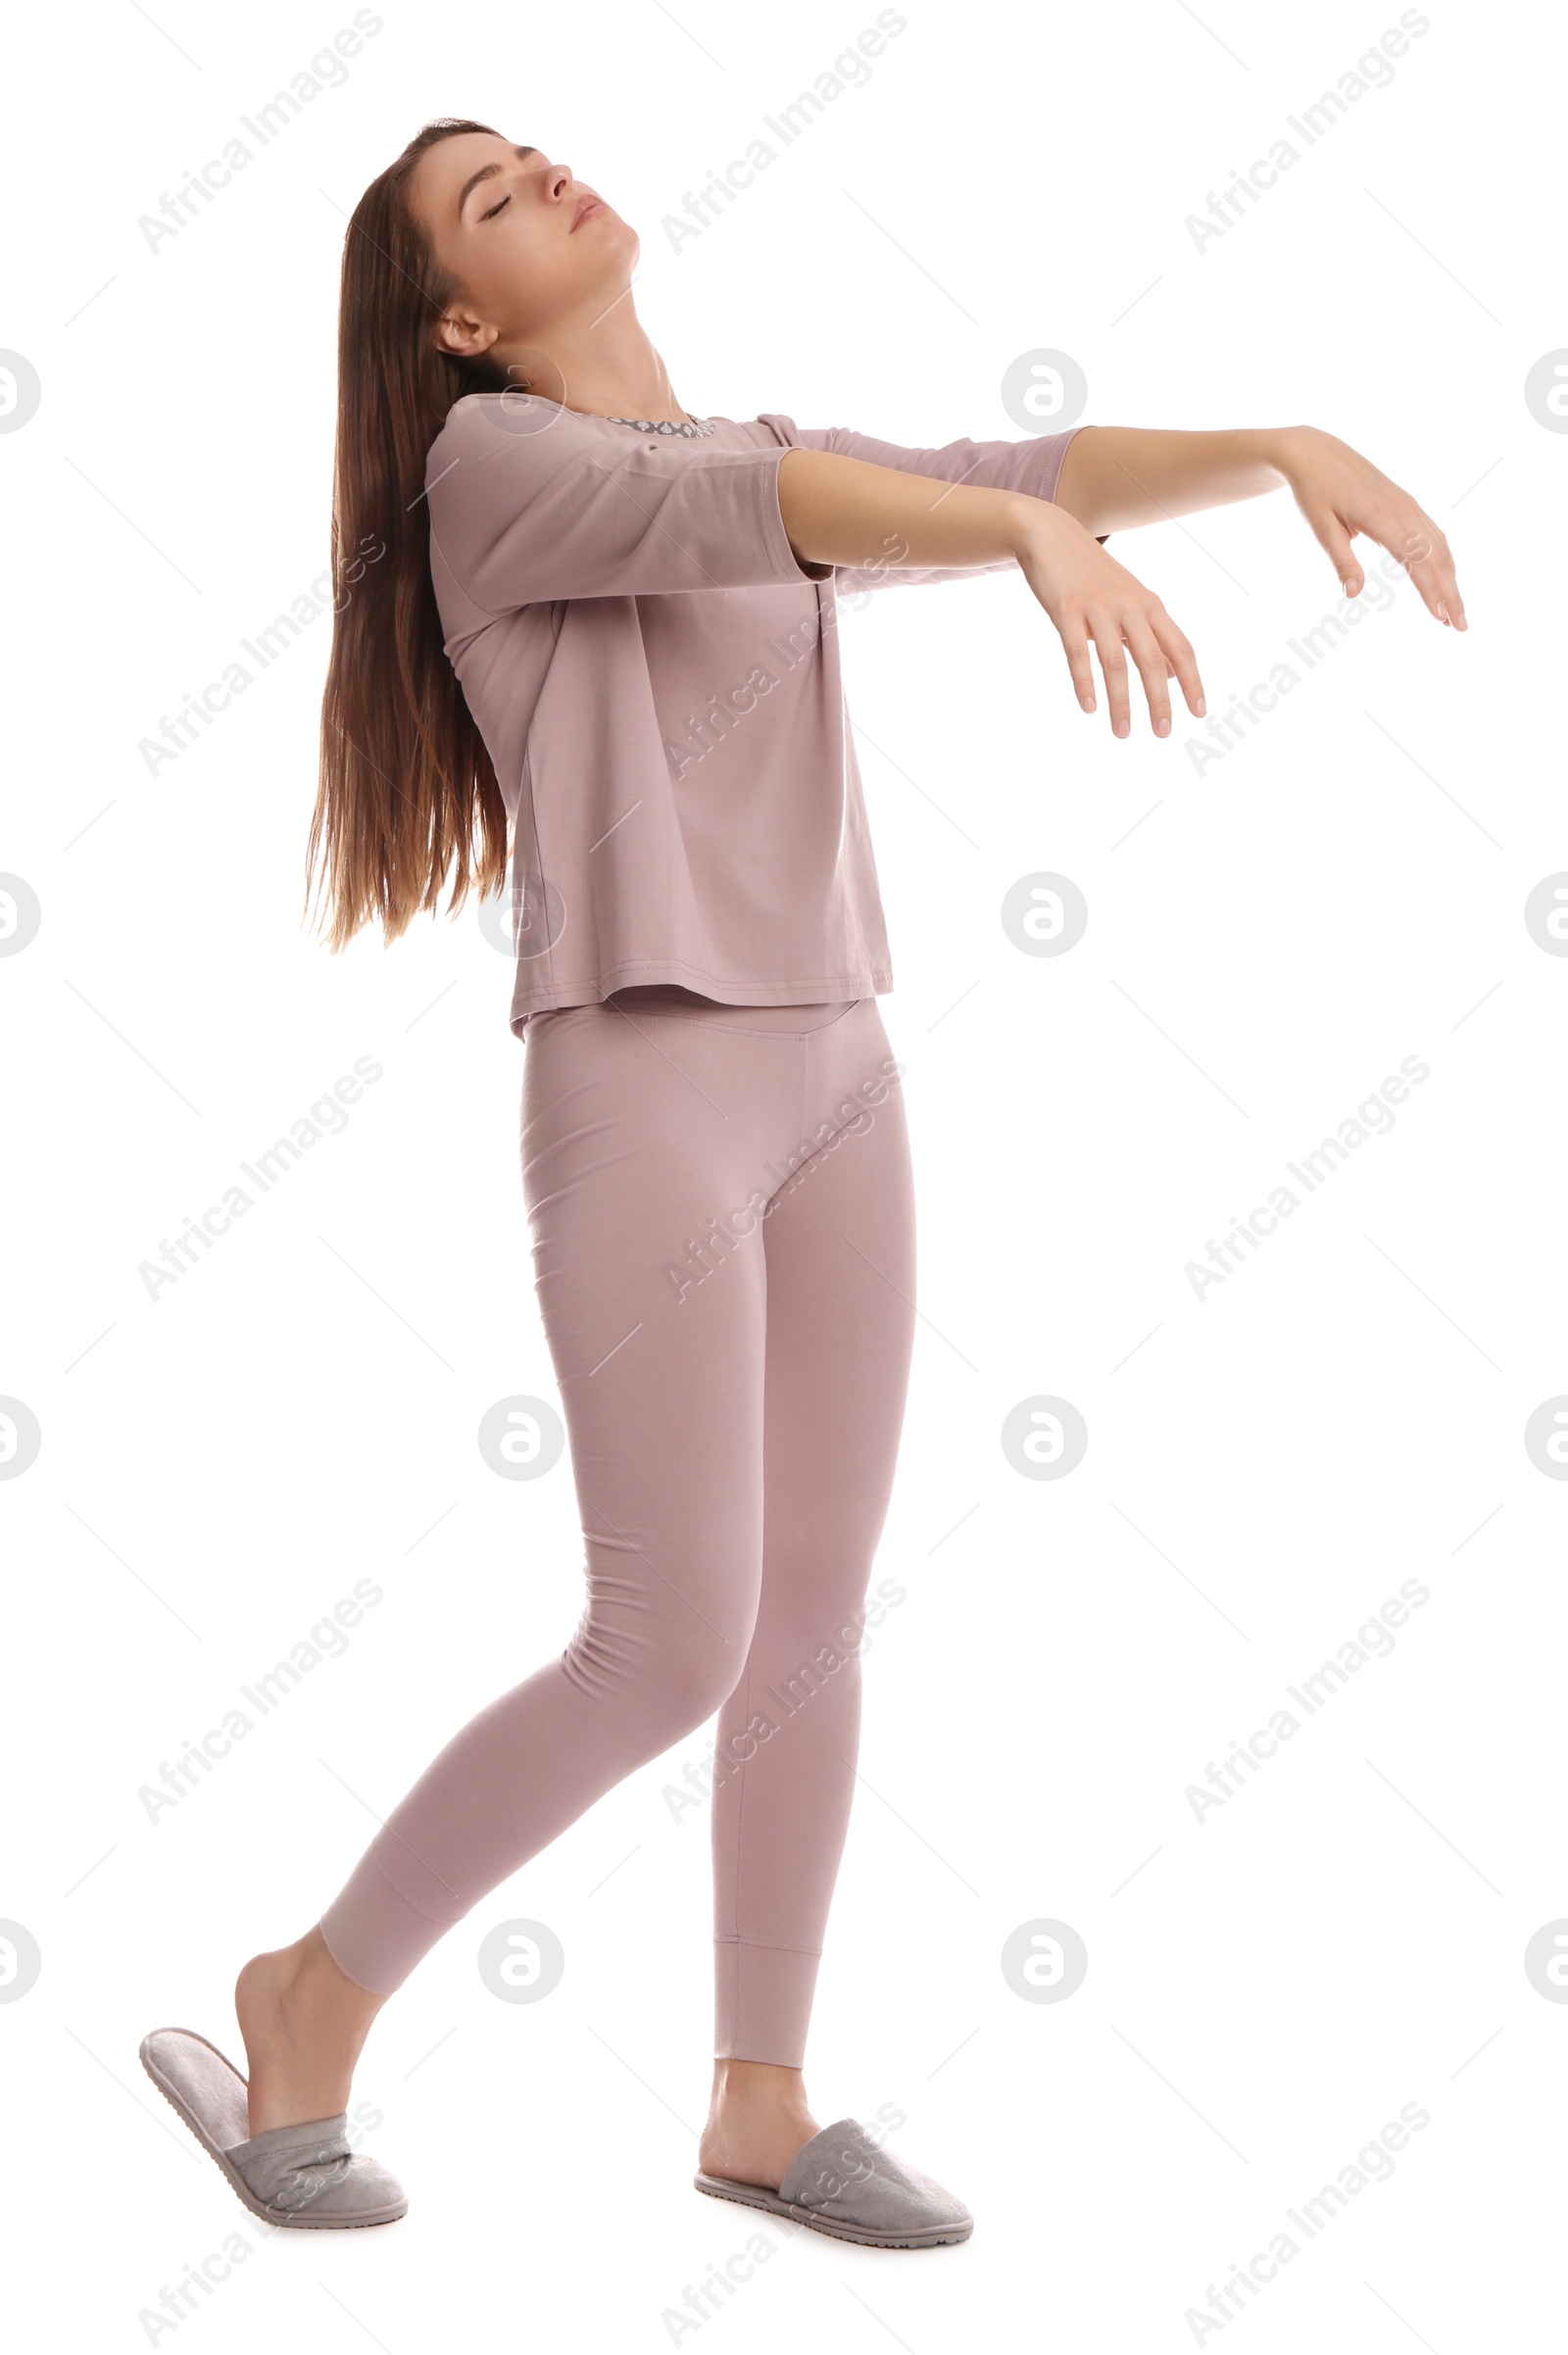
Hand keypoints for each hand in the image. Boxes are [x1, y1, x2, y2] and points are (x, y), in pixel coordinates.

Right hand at [1011, 501, 1205, 737]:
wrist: (1051, 535)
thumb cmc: (1093, 576)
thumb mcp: (1129, 601)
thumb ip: (1150, 635)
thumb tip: (1173, 674)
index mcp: (1150, 606)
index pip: (1180, 648)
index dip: (1192, 681)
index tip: (1198, 713)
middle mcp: (1129, 607)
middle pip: (1152, 660)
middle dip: (1159, 700)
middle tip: (1163, 733)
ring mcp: (1098, 607)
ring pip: (1115, 661)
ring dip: (1121, 701)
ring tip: (1122, 733)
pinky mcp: (1066, 609)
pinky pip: (1078, 651)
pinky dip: (1084, 681)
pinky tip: (1089, 707)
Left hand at [1274, 425, 1465, 627]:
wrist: (1316, 453)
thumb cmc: (1315, 492)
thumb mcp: (1321, 528)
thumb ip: (1341, 561)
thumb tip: (1353, 594)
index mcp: (1381, 517)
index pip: (1415, 560)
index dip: (1430, 590)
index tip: (1440, 617)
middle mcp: (1403, 510)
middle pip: (1437, 557)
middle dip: (1451, 593)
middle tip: (1461, 627)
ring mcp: (1408, 505)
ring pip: (1440, 546)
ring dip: (1451, 579)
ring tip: (1454, 612)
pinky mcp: (1407, 504)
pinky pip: (1433, 534)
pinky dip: (1444, 560)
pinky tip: (1447, 579)